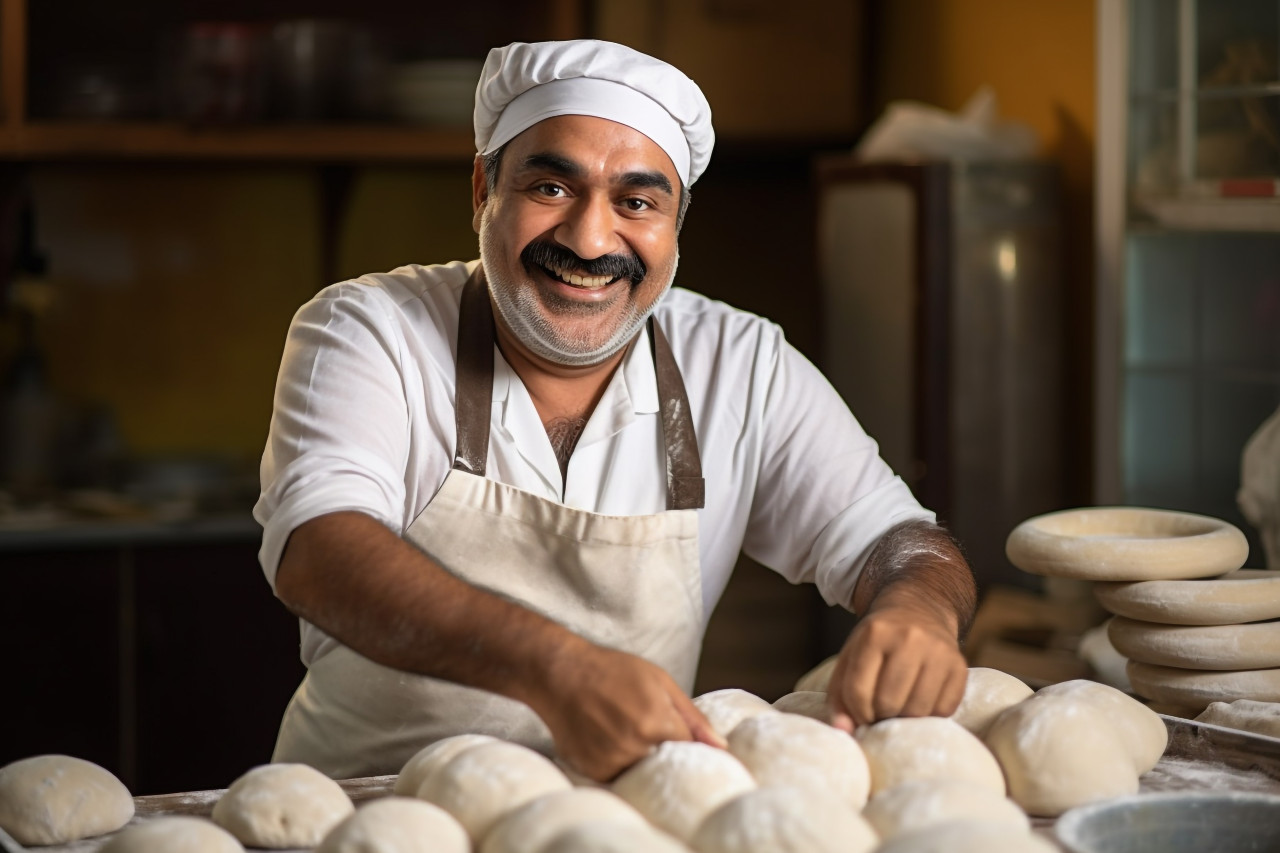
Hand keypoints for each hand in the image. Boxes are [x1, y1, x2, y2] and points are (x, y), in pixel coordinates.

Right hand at [529, 640, 723, 781]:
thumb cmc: (613, 671)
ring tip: (626, 730)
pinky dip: (620, 763)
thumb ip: (692, 717)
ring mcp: (611, 761)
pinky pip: (619, 777)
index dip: (689, 744)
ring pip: (642, 773)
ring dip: (642, 758)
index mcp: (655, 721)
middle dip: (665, 751)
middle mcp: (633, 745)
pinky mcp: (594, 771)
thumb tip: (721, 747)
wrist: (560, 675)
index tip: (684, 739)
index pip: (690, 751)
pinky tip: (610, 739)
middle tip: (648, 728)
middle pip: (667, 764)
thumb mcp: (659, 681)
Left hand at [826, 593, 968, 732]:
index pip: (858, 691)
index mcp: (875, 633)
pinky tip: (920, 700)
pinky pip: (944, 710)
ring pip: (917, 710)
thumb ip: (840, 694)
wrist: (919, 610)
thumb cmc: (879, 642)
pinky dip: (929, 714)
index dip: (857, 713)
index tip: (861, 714)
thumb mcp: (852, 656)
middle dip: (880, 715)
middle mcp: (909, 638)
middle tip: (881, 710)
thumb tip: (843, 730)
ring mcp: (938, 651)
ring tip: (899, 706)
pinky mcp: (959, 666)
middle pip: (888, 703)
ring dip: (904, 718)